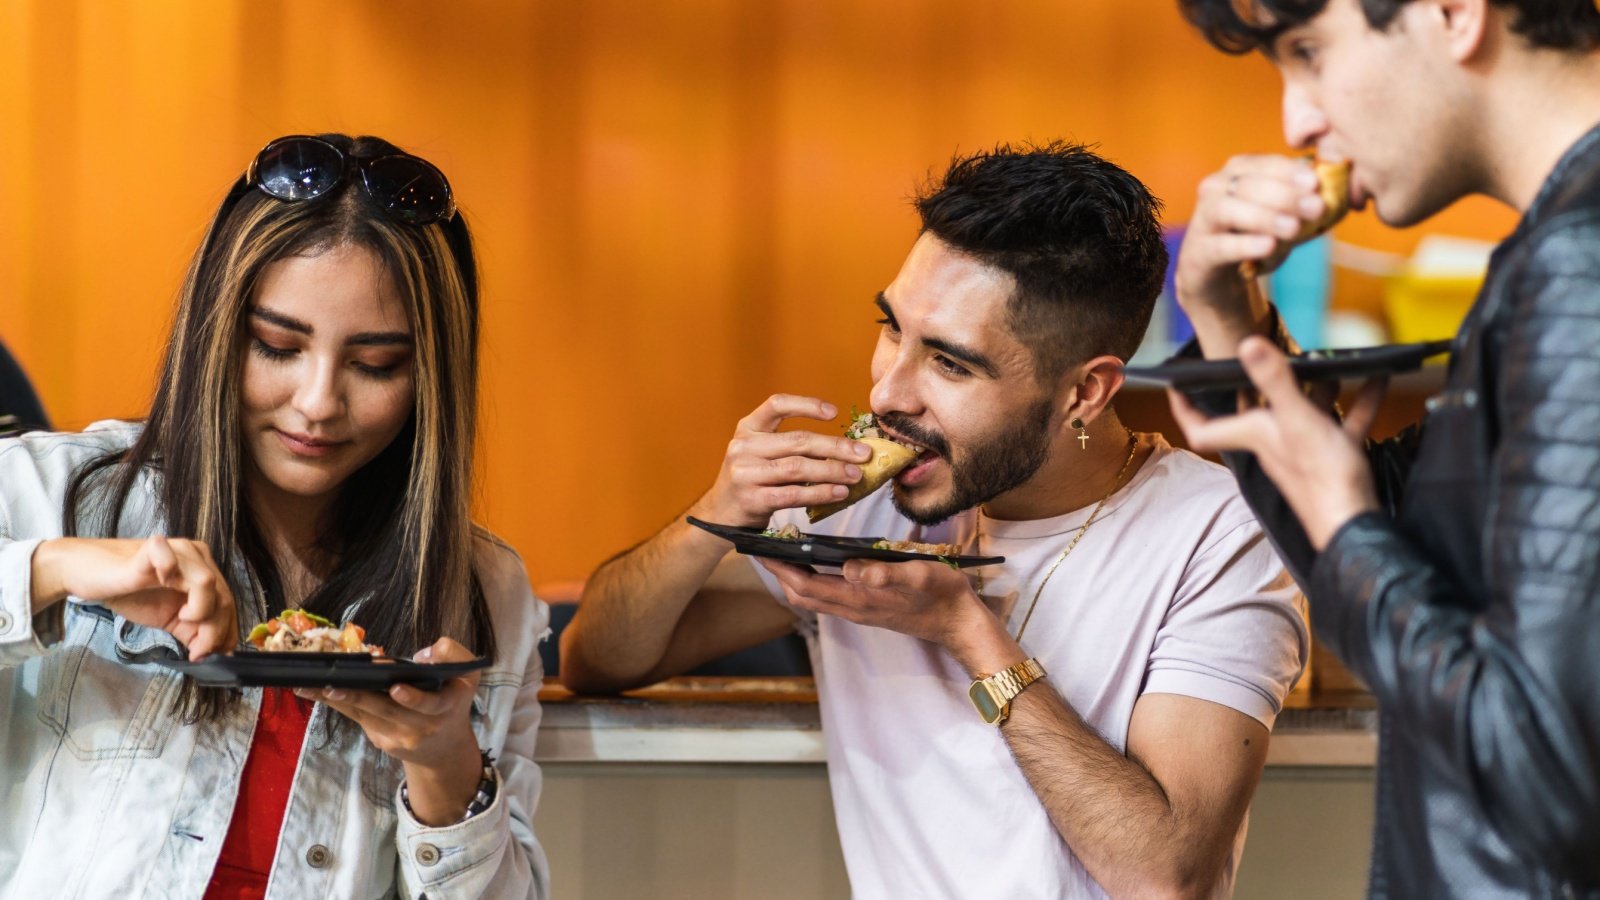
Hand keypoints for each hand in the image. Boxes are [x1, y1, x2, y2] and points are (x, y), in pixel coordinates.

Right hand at [31, 536, 237, 658]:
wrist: (86, 573)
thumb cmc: (128, 591)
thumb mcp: (168, 617)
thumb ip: (193, 632)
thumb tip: (215, 654)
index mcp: (204, 570)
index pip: (228, 603)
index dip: (226, 632)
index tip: (216, 656)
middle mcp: (196, 556)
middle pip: (223, 597)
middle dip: (215, 631)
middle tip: (197, 652)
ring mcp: (176, 549)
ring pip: (208, 582)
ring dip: (202, 611)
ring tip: (182, 620)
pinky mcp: (152, 549)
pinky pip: (172, 558)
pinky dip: (173, 574)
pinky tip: (164, 586)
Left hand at [298, 636, 483, 824]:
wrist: (444, 749)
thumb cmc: (452, 699)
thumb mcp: (466, 675)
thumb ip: (452, 655)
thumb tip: (420, 656)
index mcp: (447, 706)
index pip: (430, 704)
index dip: (413, 698)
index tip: (396, 688)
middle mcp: (422, 726)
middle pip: (387, 711)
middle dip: (359, 697)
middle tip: (333, 685)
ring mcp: (399, 737)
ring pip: (365, 714)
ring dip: (336, 699)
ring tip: (308, 686)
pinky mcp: (381, 741)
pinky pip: (358, 718)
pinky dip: (337, 703)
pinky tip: (315, 692)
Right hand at [691, 394, 872, 526]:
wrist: (719, 516)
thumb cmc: (750, 481)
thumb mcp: (761, 455)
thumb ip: (791, 447)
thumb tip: (843, 448)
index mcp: (747, 428)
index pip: (776, 405)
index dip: (806, 405)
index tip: (834, 412)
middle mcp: (743, 447)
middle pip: (797, 440)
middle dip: (836, 446)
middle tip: (864, 453)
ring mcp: (745, 473)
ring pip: (798, 467)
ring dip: (832, 470)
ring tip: (856, 475)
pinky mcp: (752, 499)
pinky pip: (793, 494)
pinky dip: (820, 492)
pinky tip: (839, 493)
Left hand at [757, 556, 988, 647]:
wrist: (959, 622)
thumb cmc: (942, 594)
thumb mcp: (919, 576)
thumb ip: (885, 573)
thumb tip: (849, 567)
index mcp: (859, 598)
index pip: (806, 585)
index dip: (781, 569)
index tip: (762, 550)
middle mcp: (853, 608)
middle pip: (801, 595)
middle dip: (778, 573)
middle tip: (762, 548)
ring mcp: (858, 610)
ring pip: (813, 598)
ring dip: (792, 579)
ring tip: (781, 554)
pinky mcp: (866, 609)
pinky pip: (827, 597)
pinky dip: (811, 582)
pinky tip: (813, 565)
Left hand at [1168, 336, 1384, 548]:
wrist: (1355, 525)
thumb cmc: (1321, 477)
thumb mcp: (1296, 418)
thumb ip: (1274, 381)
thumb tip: (1247, 344)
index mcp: (1253, 435)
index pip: (1202, 427)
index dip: (1184, 407)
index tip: (1176, 384)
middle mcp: (1272, 444)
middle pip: (1254, 413)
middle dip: (1257, 386)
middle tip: (1262, 357)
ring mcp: (1303, 452)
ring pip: (1303, 414)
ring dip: (1315, 389)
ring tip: (1329, 364)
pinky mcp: (1334, 459)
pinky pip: (1343, 425)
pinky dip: (1358, 403)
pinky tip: (1377, 380)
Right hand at [1176, 154, 1328, 329]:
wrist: (1216, 274)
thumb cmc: (1253, 235)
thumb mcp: (1280, 214)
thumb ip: (1302, 200)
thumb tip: (1337, 190)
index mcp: (1238, 171)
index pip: (1263, 163)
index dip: (1289, 171)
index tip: (1315, 183)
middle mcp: (1215, 188)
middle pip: (1248, 185)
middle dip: (1285, 195)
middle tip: (1315, 208)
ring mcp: (1203, 219)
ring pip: (1229, 210)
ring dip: (1264, 216)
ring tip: (1293, 228)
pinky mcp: (1199, 251)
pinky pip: (1221, 245)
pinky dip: (1246, 244)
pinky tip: (1268, 246)